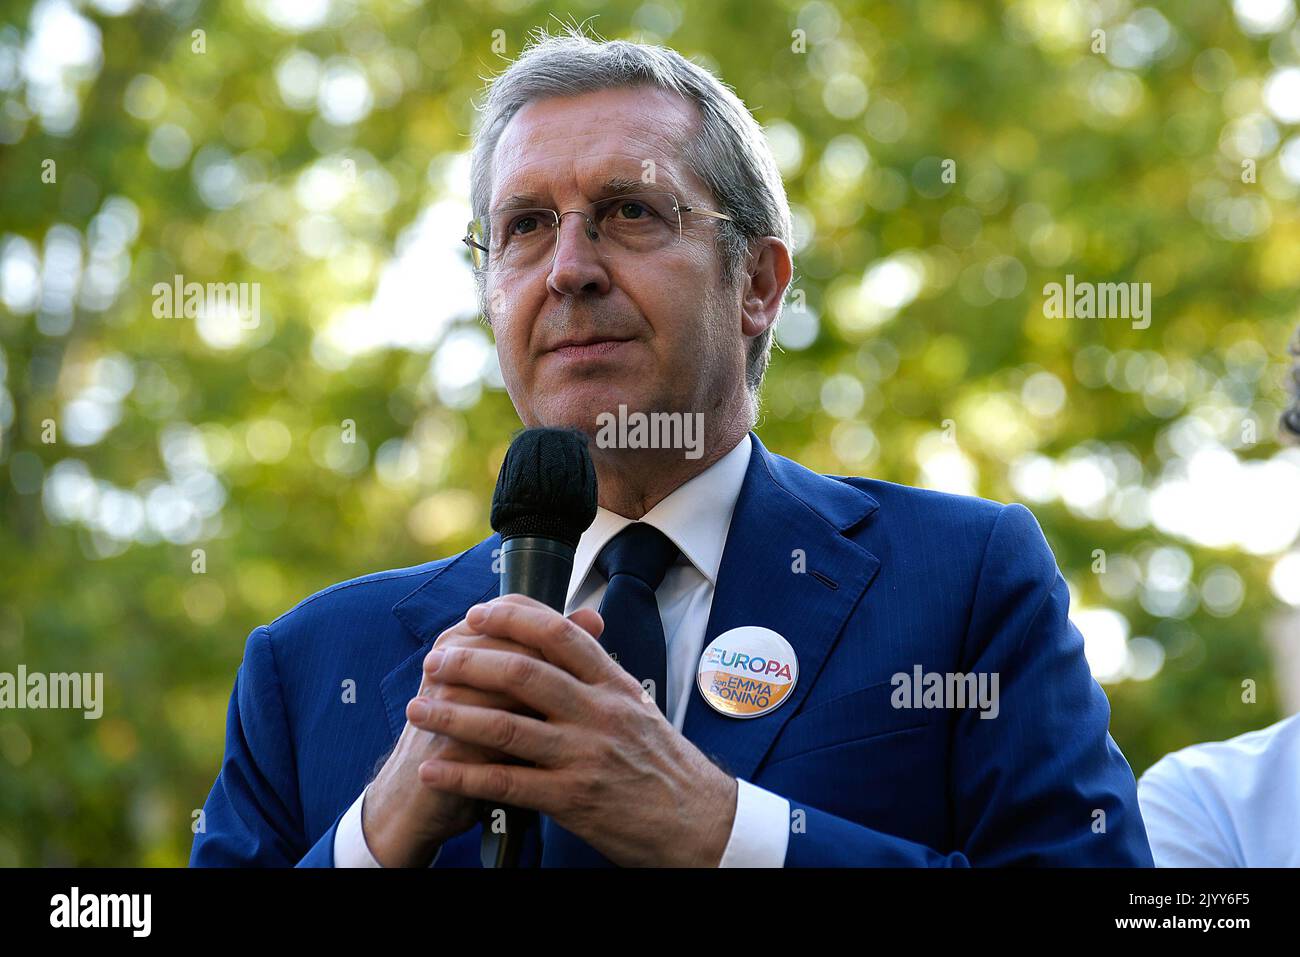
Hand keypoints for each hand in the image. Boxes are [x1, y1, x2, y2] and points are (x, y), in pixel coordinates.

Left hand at [406, 594, 737, 866]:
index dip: (511, 618)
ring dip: (452, 716)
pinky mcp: (573, 800)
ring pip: (505, 727)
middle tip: (435, 660)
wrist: (699, 823)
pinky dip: (463, 777)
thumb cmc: (665, 765)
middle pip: (523, 673)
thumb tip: (574, 629)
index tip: (476, 614)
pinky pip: (506, 784)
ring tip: (418, 708)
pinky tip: (433, 770)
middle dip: (468, 663)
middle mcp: (599, 714)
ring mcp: (585, 757)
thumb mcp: (639, 705)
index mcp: (614, 685)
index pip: (558, 633)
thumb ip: (600, 672)